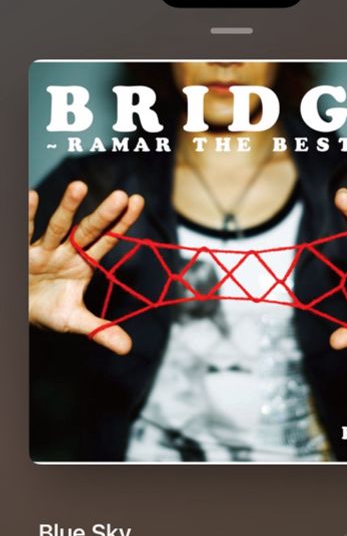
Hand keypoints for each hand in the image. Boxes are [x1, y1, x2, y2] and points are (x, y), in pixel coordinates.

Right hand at [29, 181, 144, 354]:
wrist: (20, 309)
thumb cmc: (49, 310)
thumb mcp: (75, 321)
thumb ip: (101, 331)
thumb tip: (128, 348)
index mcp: (83, 263)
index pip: (107, 241)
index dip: (121, 223)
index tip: (136, 201)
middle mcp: (67, 251)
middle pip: (88, 231)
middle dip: (103, 215)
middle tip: (120, 196)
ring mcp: (45, 249)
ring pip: (58, 227)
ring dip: (67, 207)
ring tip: (79, 187)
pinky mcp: (22, 252)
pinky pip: (24, 232)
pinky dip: (26, 216)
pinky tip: (30, 196)